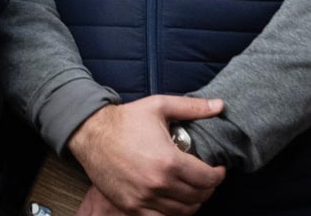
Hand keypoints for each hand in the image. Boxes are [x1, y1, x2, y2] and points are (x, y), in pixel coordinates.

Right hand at [65, 96, 225, 215]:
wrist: (90, 134)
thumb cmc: (125, 120)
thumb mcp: (159, 107)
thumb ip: (192, 108)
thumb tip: (220, 106)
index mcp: (169, 161)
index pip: (208, 179)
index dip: (219, 175)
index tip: (218, 170)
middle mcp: (158, 184)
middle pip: (198, 197)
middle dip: (208, 188)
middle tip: (206, 179)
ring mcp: (144, 198)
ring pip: (183, 212)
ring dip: (193, 202)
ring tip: (192, 189)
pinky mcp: (131, 207)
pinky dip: (173, 213)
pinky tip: (173, 201)